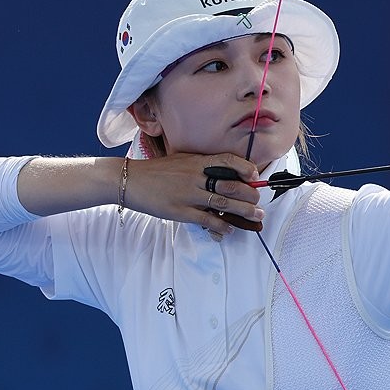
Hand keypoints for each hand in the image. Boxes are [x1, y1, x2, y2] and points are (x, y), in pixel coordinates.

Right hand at [124, 153, 261, 236]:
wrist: (131, 180)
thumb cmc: (158, 171)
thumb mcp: (182, 161)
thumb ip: (202, 166)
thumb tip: (225, 175)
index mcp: (196, 161)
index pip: (227, 161)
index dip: (245, 168)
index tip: (255, 176)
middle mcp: (195, 176)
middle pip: (230, 185)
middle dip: (249, 195)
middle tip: (259, 202)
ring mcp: (188, 195)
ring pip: (223, 204)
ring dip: (243, 211)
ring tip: (255, 216)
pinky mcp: (180, 211)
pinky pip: (206, 219)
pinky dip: (221, 225)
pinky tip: (229, 229)